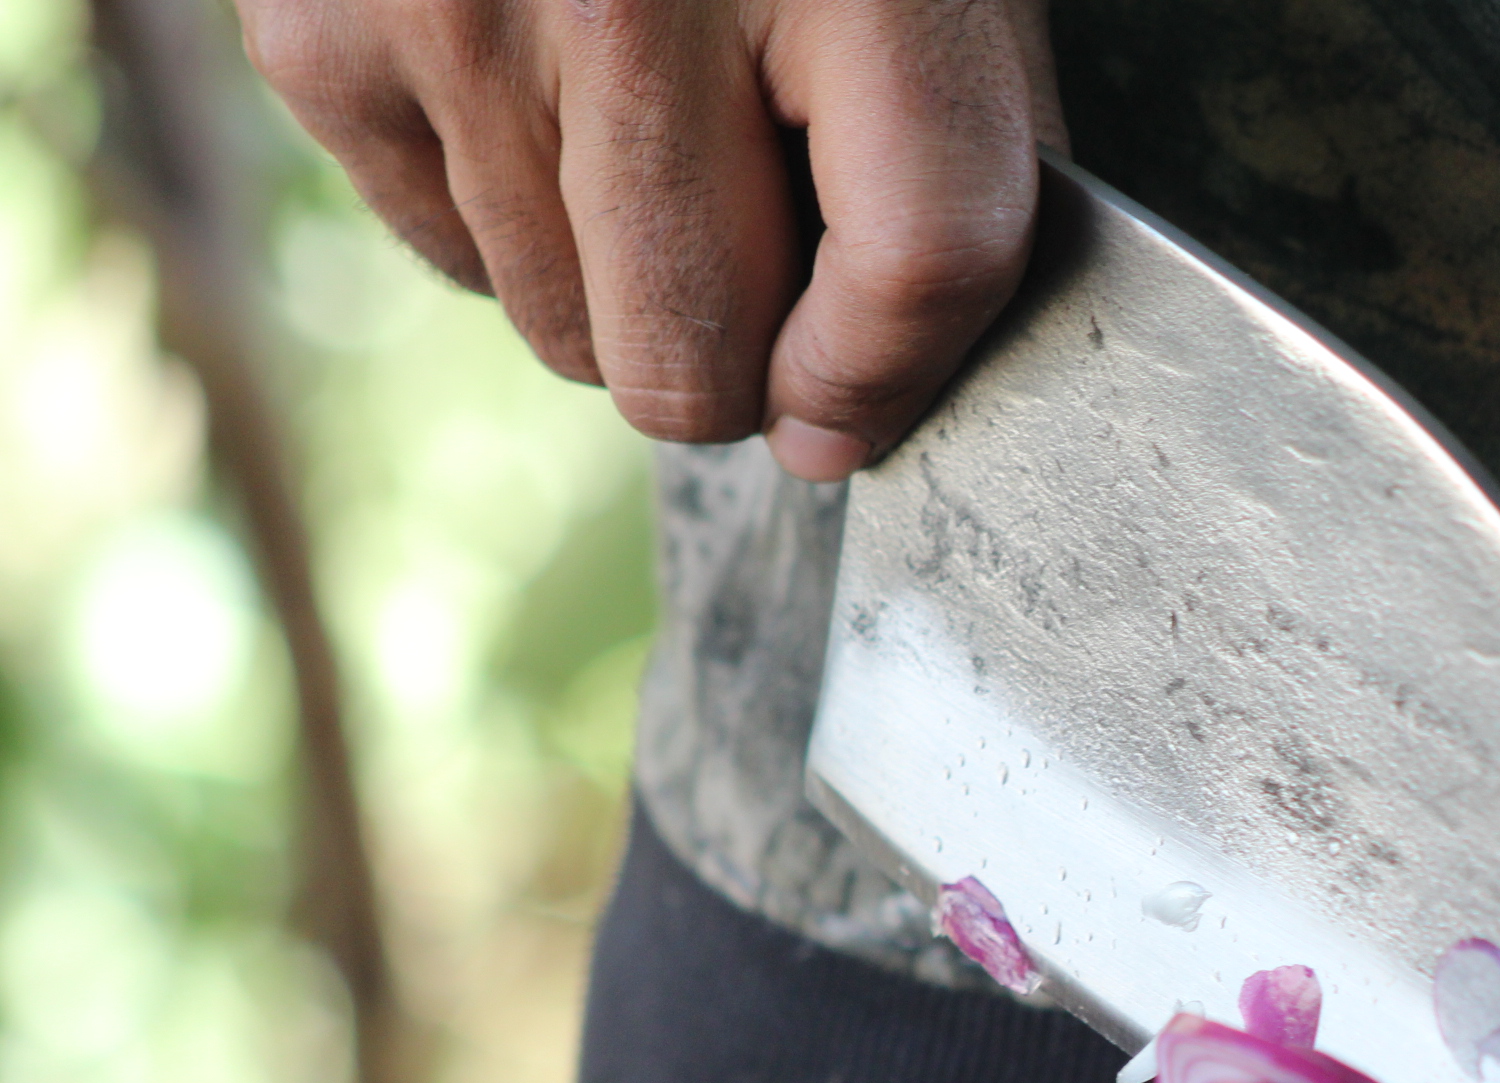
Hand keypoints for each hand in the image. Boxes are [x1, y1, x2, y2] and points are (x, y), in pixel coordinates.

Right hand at [239, 0, 1064, 478]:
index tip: (849, 407)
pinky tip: (542, 84)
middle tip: (752, 254)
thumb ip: (958, 147)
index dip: (889, 379)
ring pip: (566, 338)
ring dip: (619, 283)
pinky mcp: (322, 32)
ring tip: (642, 123)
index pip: (914, 260)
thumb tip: (886, 383)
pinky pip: (453, 263)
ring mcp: (462, 10)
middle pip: (692, 362)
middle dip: (738, 356)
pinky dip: (507, 218)